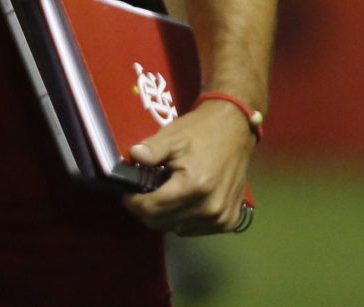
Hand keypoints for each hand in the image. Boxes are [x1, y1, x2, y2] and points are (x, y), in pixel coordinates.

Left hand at [126, 102, 256, 235]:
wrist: (235, 133)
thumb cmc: (200, 133)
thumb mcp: (172, 137)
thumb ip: (151, 150)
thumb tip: (133, 155)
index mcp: (194, 187)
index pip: (151, 209)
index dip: (133, 202)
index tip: (128, 193)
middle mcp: (209, 208)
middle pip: (162, 223)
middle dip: (146, 210)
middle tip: (142, 192)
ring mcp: (222, 218)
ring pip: (177, 229)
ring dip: (164, 215)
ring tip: (163, 194)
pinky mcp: (229, 222)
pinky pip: (194, 229)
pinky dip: (182, 220)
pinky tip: (181, 201)